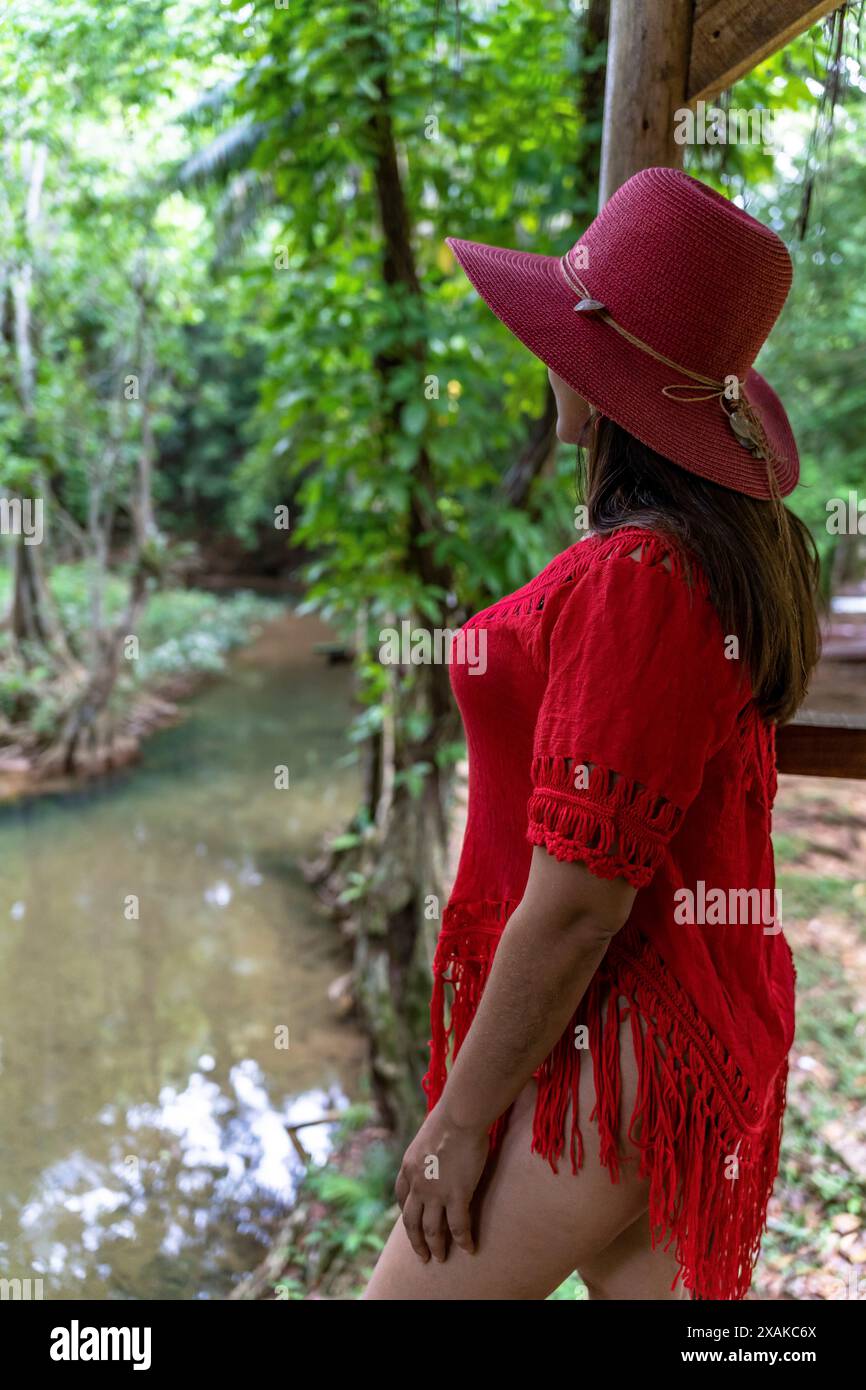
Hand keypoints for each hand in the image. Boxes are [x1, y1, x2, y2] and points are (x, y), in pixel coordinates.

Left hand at [395, 1102, 489, 1262]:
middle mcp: (417, 1184)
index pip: (402, 1198)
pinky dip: (463, 1241)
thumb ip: (426, 1153)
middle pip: (411, 1221)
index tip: (412, 1223)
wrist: (459, 1117)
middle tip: (422, 1255)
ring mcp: (435, 1193)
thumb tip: (434, 1154)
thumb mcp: (426, 1137)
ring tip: (440, 1258)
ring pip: (432, 1230)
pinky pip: (458, 1227)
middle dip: (416, 1241)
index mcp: (408, 1168)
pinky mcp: (456, 1196)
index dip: (407, 1213)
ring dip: (436, 1247)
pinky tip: (469, 1249)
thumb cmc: (448, 1118)